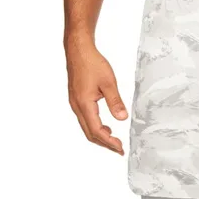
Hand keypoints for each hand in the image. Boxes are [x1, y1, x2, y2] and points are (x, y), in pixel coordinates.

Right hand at [66, 37, 127, 154]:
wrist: (78, 49)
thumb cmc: (91, 63)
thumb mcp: (108, 82)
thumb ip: (115, 102)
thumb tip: (123, 119)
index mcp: (84, 104)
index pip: (97, 131)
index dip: (109, 142)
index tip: (121, 147)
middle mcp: (77, 107)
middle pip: (90, 134)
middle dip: (105, 144)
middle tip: (119, 149)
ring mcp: (75, 104)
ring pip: (86, 128)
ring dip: (100, 136)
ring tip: (114, 140)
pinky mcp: (77, 100)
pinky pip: (85, 120)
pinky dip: (95, 127)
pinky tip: (106, 126)